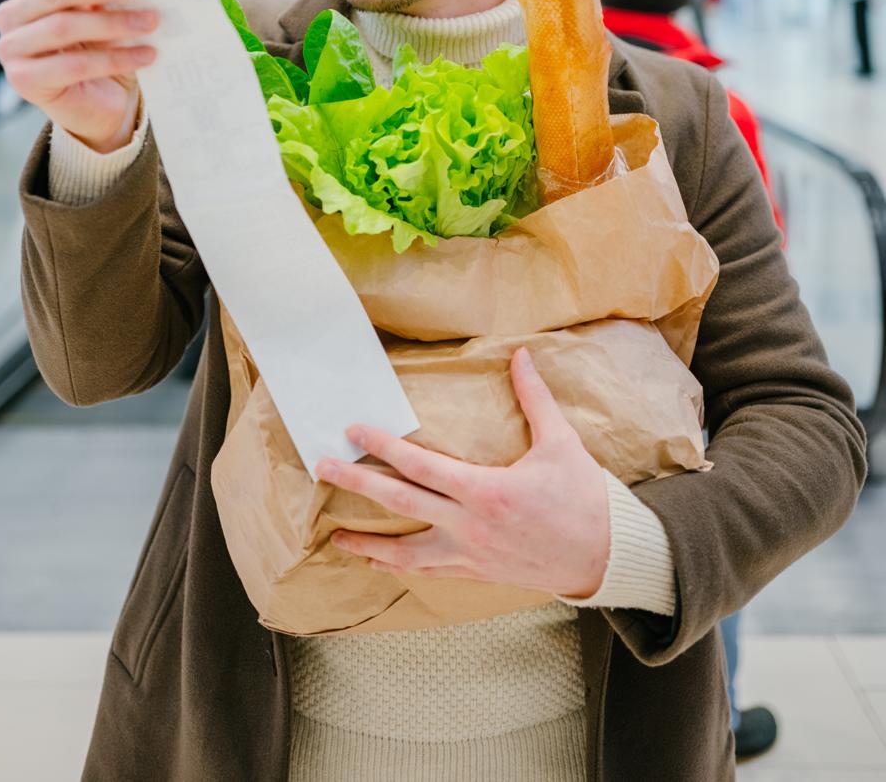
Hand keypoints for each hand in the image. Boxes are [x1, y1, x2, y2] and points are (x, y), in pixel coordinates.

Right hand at [0, 0, 157, 152]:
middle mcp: (11, 17)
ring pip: (64, 27)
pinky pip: (75, 65)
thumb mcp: (100, 14)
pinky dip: (115, 59)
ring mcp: (12, 50)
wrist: (96, 101)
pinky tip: (147, 54)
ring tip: (150, 21)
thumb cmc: (98, 47)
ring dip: (113, 23)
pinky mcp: (25, 81)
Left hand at [316, 347, 609, 597]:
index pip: (421, 465)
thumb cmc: (583, 498)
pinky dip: (398, 565)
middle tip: (323, 467)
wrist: (604, 556)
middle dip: (358, 483)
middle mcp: (469, 525)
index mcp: (486, 490)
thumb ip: (535, 398)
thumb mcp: (561, 442)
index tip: (355, 431)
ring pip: (406, 551)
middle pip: (400, 502)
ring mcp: (470, 554)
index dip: (384, 447)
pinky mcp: (476, 572)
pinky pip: (427, 569)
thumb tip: (521, 355)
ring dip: (368, 541)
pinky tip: (379, 560)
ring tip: (335, 535)